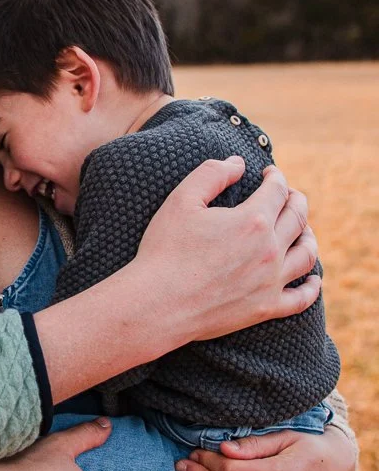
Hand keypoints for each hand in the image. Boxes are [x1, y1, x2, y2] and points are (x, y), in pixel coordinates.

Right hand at [136, 157, 319, 344]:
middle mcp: (269, 249)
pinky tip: (313, 279)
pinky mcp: (265, 307)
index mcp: (252, 220)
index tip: (270, 173)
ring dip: (309, 236)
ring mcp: (271, 281)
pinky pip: (301, 298)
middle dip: (296, 200)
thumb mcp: (180, 201)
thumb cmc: (164, 250)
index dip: (276, 177)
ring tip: (304, 230)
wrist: (158, 303)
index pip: (277, 190)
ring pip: (307, 254)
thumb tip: (238, 162)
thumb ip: (211, 174)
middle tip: (289, 195)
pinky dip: (312, 286)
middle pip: (298, 217)